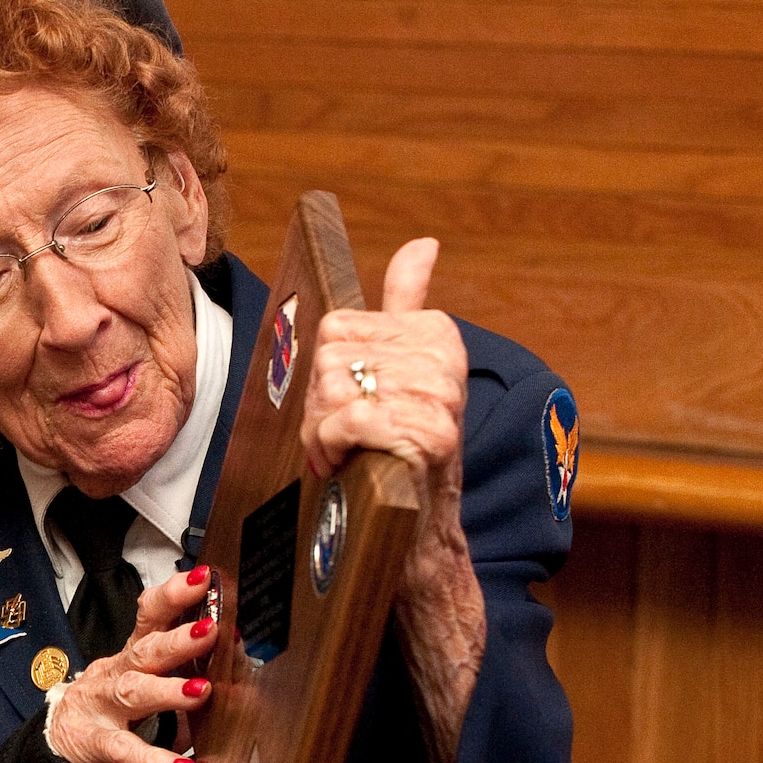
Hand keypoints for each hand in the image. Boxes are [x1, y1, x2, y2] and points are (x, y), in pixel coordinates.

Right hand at [46, 568, 219, 762]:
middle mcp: (117, 673)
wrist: (58, 736)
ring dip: (168, 691)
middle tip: (211, 630)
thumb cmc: (112, 701)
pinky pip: (125, 750)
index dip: (173, 595)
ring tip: (202, 690)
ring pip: (135, 693)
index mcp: (133, 653)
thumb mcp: (143, 675)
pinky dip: (153, 760)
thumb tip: (242, 666)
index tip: (203, 578)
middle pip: (145, 651)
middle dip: (178, 639)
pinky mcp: (96, 742)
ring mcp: (104, 707)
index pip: (151, 616)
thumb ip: (185, 669)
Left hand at [301, 238, 463, 505]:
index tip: (349, 401)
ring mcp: (439, 394)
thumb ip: (407, 299)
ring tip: (345, 451)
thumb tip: (424, 243)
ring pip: (332, 389)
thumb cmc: (399, 440)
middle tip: (341, 436)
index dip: (326, 373)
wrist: (417, 519)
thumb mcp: (404, 364)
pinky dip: (332, 447)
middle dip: (319, 405)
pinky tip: (348, 462)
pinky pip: (345, 420)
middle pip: (328, 358)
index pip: (335, 327)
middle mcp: (442, 357)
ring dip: (322, 431)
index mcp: (434, 331)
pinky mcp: (429, 433)